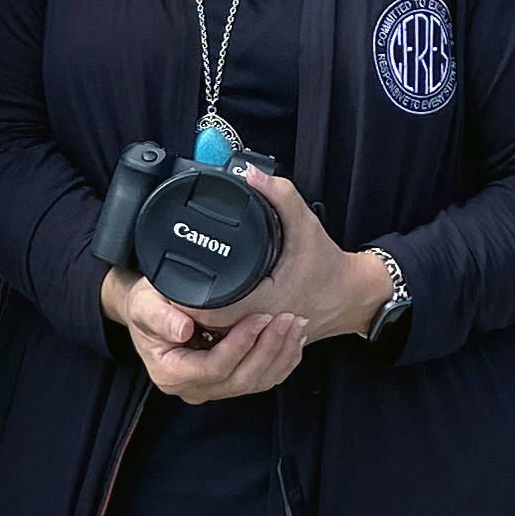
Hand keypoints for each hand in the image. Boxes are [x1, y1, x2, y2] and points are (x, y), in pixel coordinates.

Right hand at [104, 267, 307, 402]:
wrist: (152, 312)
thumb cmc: (147, 306)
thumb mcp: (143, 303)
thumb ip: (159, 316)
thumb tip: (181, 330)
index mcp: (171, 373)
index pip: (214, 367)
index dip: (240, 344)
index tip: (259, 318)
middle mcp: (194, 388)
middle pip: (240, 379)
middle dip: (268, 349)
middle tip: (287, 319)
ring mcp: (214, 389)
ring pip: (256, 382)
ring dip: (281, 355)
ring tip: (296, 324)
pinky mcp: (230, 382)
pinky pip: (262, 380)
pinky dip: (282, 361)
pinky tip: (294, 339)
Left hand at [183, 172, 391, 347]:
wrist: (349, 296)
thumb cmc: (326, 265)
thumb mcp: (305, 223)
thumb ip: (279, 195)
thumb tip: (249, 174)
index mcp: (263, 302)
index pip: (206, 311)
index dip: (182, 300)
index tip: (167, 282)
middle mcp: (258, 326)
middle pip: (203, 328)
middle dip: (183, 310)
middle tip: (165, 287)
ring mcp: (259, 338)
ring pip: (214, 340)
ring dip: (196, 323)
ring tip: (180, 299)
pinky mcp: (260, 341)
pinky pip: (228, 342)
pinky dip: (216, 330)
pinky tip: (205, 314)